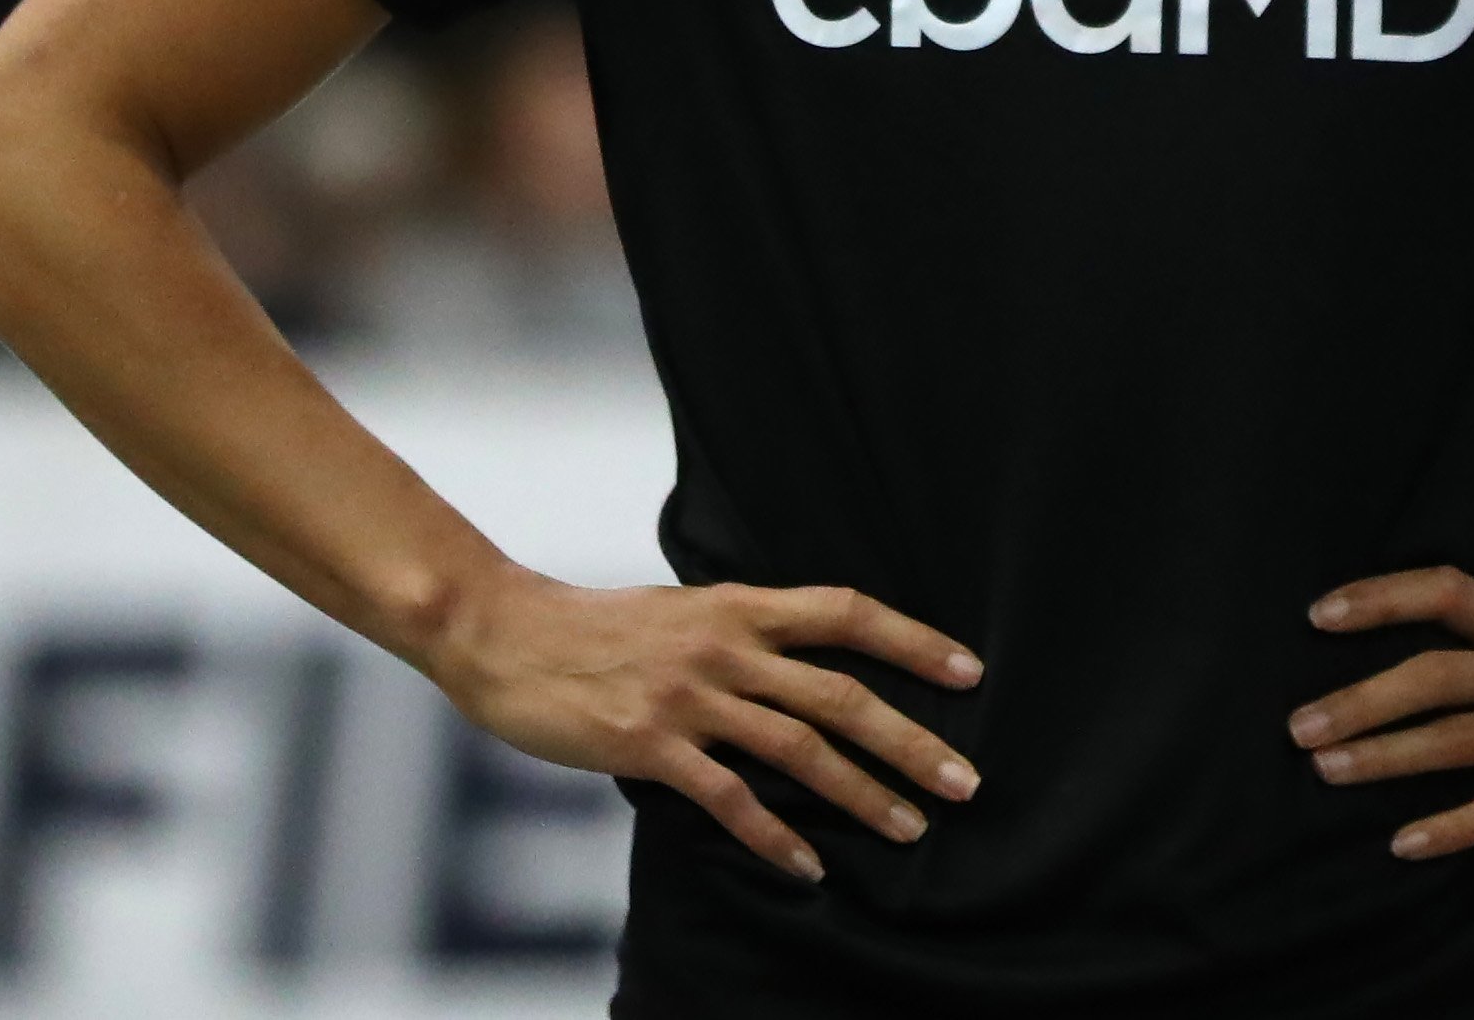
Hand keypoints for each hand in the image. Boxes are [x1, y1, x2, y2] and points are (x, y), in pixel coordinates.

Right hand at [438, 569, 984, 882]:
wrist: (504, 635)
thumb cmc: (594, 627)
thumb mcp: (681, 609)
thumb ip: (741, 631)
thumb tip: (798, 660)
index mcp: (737, 606)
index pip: (846, 613)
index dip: (913, 641)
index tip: (969, 672)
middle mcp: (725, 647)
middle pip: (840, 694)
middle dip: (911, 740)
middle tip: (965, 781)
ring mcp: (689, 697)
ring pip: (799, 749)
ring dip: (862, 794)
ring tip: (909, 829)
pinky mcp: (650, 744)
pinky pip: (729, 798)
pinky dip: (775, 837)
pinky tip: (808, 867)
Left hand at [1288, 566, 1473, 859]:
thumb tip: (1400, 667)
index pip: (1447, 587)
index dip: (1381, 596)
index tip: (1316, 615)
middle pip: (1439, 670)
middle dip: (1362, 696)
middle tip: (1297, 726)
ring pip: (1463, 735)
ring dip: (1389, 755)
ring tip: (1328, 771)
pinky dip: (1452, 824)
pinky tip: (1405, 843)